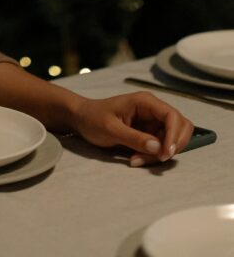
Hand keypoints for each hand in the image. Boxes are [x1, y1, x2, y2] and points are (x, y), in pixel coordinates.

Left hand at [71, 90, 193, 165]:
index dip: (174, 135)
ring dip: (161, 153)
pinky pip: (161, 147)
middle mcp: (153, 110)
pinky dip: (153, 156)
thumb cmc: (93, 119)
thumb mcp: (111, 129)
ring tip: (138, 160)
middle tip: (156, 158)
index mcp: (145, 102)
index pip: (172, 116)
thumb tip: (159, 147)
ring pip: (172, 139)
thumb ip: (134, 138)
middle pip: (180, 126)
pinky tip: (135, 159)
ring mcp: (153, 122)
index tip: (166, 153)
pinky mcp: (150, 133)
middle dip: (172, 145)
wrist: (82, 120)